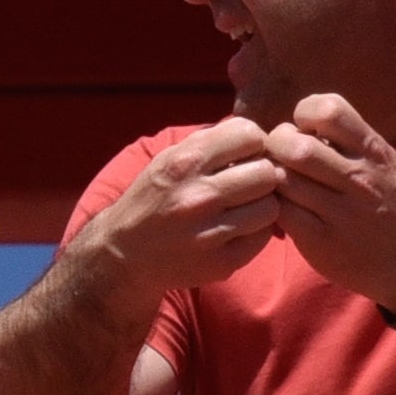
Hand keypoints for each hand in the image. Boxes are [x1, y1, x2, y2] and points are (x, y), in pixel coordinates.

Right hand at [73, 117, 284, 306]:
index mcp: (184, 163)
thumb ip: (208, 143)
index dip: (253, 143)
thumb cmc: (153, 199)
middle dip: (262, 175)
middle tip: (248, 185)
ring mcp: (209, 232)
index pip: (248, 134)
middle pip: (266, 172)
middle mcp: (197, 196)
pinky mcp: (220, 262)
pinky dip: (255, 232)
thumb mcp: (168, 160)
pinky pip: (262, 238)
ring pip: (271, 207)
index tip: (245, 156)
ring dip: (262, 205)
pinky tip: (237, 230)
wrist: (124, 254)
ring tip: (244, 208)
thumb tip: (254, 132)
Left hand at [262, 94, 395, 311]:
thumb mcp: (380, 159)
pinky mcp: (320, 240)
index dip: (304, 113)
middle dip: (276, 144)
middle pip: (296, 147)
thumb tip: (299, 122)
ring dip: (269, 175)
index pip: (329, 110)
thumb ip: (346, 138)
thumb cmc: (385, 200)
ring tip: (276, 179)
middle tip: (277, 154)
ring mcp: (339, 211)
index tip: (302, 127)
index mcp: (372, 150)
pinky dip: (271, 204)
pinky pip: (281, 212)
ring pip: (283, 179)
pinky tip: (279, 204)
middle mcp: (358, 178)